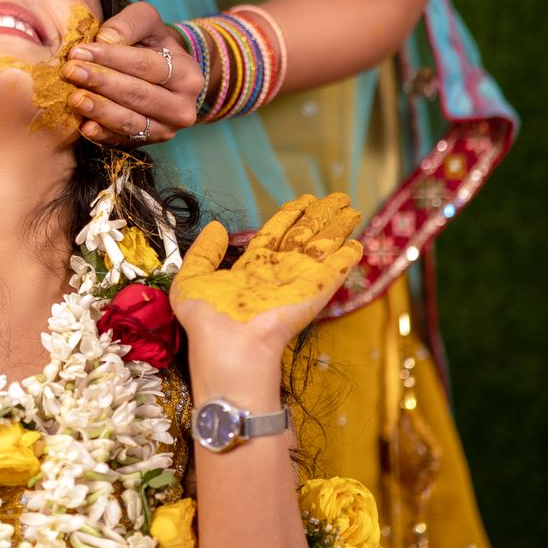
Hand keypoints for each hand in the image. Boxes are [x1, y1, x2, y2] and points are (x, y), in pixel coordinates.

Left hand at [61, 1, 200, 144]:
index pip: (145, 66)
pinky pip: (123, 140)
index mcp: (187, 75)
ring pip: (130, 122)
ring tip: (74, 98)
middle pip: (137, 95)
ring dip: (100, 111)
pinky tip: (85, 126)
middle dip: (101, 83)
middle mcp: (182, 107)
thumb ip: (129, 24)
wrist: (165, 76)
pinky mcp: (147, 143)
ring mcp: (166, 130)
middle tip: (70, 72)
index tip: (79, 51)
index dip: (111, 58)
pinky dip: (103, 134)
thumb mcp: (148, 23)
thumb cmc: (153, 44)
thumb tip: (105, 39)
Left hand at [170, 194, 362, 355]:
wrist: (231, 349)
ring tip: (349, 207)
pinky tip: (356, 244)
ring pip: (322, 246)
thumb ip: (202, 252)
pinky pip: (335, 269)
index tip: (302, 201)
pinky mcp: (315, 291)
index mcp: (250, 269)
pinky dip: (347, 256)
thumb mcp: (191, 281)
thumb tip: (216, 226)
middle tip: (336, 198)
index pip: (274, 235)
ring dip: (337, 226)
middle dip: (320, 216)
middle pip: (304, 236)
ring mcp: (299, 281)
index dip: (289, 216)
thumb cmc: (208, 323)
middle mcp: (277, 272)